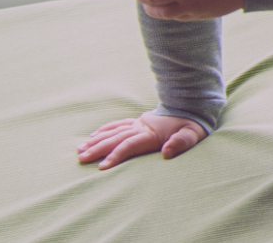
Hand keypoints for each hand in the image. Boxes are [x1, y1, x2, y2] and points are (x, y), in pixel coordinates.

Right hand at [77, 110, 206, 168]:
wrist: (193, 105)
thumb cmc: (193, 124)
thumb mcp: (193, 134)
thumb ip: (181, 142)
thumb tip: (166, 152)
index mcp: (152, 133)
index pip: (130, 145)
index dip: (116, 155)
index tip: (101, 166)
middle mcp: (141, 127)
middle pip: (116, 139)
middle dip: (98, 149)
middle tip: (81, 159)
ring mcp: (138, 123)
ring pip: (113, 132)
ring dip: (96, 140)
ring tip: (80, 149)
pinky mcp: (138, 121)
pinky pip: (118, 125)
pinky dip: (105, 130)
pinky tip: (93, 136)